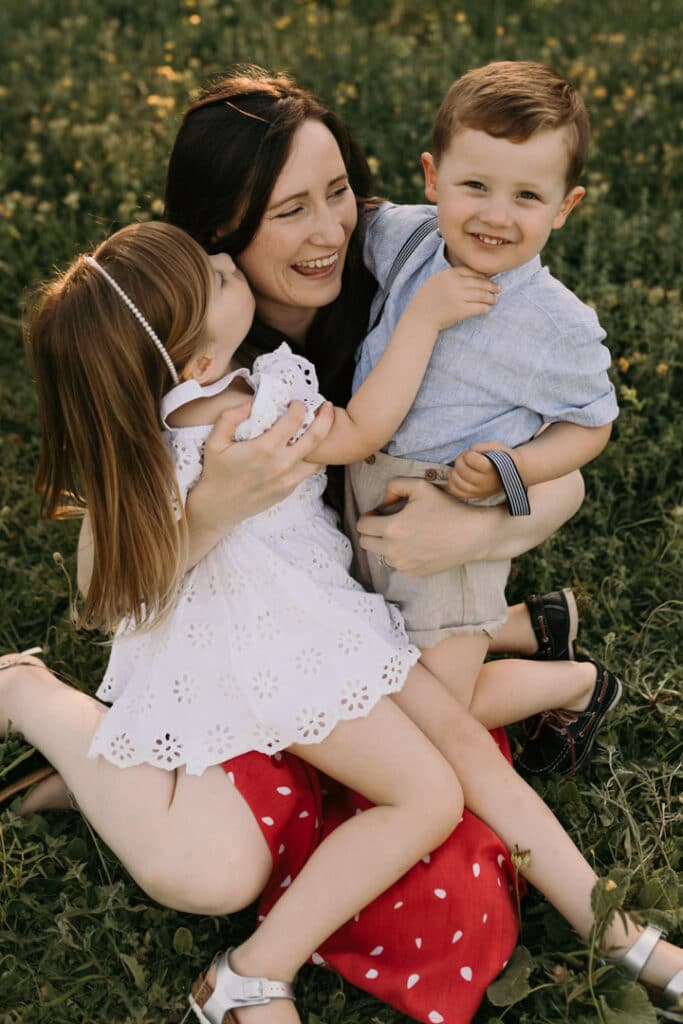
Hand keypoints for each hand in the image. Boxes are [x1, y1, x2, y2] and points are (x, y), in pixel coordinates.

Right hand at [185, 400, 333, 566]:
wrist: (218, 508)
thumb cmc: (216, 472)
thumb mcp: (214, 442)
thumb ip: (230, 417)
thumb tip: (250, 404)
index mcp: (265, 448)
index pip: (294, 420)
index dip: (299, 406)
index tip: (296, 402)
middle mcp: (282, 464)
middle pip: (316, 437)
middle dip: (326, 418)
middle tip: (328, 407)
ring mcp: (288, 479)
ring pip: (318, 457)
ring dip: (324, 439)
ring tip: (323, 427)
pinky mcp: (289, 490)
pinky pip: (308, 471)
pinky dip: (312, 457)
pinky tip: (308, 448)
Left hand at [356, 476, 497, 575]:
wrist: (472, 535)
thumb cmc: (447, 509)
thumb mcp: (420, 486)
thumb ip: (395, 485)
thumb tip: (383, 501)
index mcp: (392, 528)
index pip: (362, 526)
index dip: (368, 516)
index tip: (379, 513)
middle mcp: (394, 550)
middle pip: (365, 543)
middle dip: (371, 531)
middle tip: (386, 523)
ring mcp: (403, 564)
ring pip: (379, 554)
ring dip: (385, 544)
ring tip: (403, 534)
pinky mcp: (413, 573)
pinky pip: (396, 564)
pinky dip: (400, 555)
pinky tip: (416, 545)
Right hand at [413, 266, 499, 329]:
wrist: (419, 318)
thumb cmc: (426, 301)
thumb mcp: (435, 282)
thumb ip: (451, 278)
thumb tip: (471, 278)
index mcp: (448, 274)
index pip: (471, 272)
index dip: (482, 276)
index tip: (488, 279)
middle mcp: (455, 283)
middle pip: (479, 282)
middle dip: (491, 286)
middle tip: (498, 289)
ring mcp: (458, 296)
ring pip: (482, 294)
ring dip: (491, 297)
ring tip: (495, 299)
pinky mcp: (461, 310)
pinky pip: (479, 307)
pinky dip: (486, 308)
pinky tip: (488, 309)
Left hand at [449, 441, 511, 500]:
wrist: (512, 472)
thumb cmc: (501, 456)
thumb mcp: (496, 446)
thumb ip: (482, 446)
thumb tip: (469, 451)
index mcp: (491, 468)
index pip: (472, 460)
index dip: (468, 454)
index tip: (472, 453)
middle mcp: (485, 482)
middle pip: (463, 471)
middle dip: (460, 460)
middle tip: (465, 457)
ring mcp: (479, 491)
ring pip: (458, 483)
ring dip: (454, 471)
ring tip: (460, 466)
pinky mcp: (475, 495)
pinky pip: (457, 492)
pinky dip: (451, 483)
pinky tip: (455, 475)